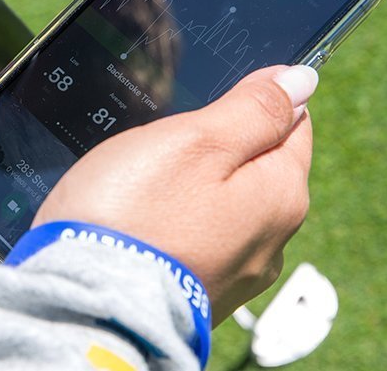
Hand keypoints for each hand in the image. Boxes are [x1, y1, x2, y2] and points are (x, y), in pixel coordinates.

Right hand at [33, 65, 317, 323]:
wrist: (85, 307)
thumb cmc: (135, 216)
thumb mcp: (196, 140)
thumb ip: (253, 109)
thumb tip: (301, 80)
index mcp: (282, 195)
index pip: (294, 123)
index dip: (253, 100)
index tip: (209, 99)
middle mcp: (271, 241)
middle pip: (256, 166)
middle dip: (217, 146)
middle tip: (164, 144)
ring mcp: (236, 274)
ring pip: (222, 203)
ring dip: (191, 187)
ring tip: (145, 186)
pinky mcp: (198, 293)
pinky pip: (195, 239)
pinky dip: (173, 223)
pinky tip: (141, 221)